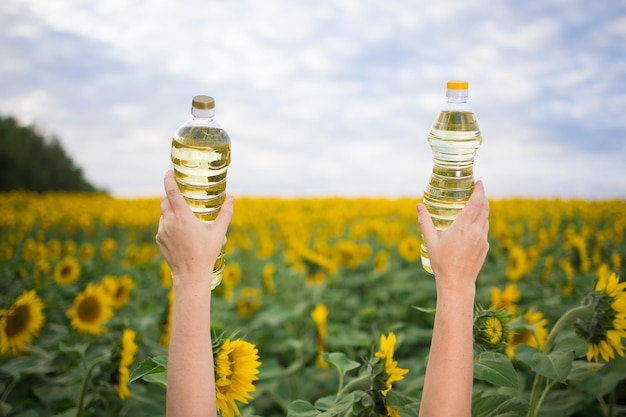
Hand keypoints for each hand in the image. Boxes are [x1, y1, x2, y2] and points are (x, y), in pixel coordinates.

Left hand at [155, 170, 233, 288]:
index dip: (168, 179)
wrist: (190, 275)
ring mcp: (162, 231)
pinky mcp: (159, 240)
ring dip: (171, 211)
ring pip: (163, 214)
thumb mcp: (218, 232)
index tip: (169, 172)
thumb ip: (225, 213)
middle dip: (170, 195)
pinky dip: (169, 224)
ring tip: (183, 217)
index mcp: (182, 216)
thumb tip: (231, 198)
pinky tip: (180, 232)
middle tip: (180, 194)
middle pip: (164, 201)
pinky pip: (163, 226)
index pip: (171, 191)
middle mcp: (169, 221)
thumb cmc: (206, 253)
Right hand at [417, 180, 489, 292]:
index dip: (479, 190)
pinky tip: (473, 225)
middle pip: (484, 207)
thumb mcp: (430, 241)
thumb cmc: (442, 263)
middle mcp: (476, 231)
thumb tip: (418, 206)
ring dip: (482, 209)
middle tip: (477, 189)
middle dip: (482, 196)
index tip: (479, 182)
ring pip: (486, 218)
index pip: (476, 202)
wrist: (457, 283)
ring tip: (474, 205)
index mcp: (464, 226)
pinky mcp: (485, 247)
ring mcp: (483, 239)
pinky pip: (485, 230)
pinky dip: (481, 222)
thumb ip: (425, 221)